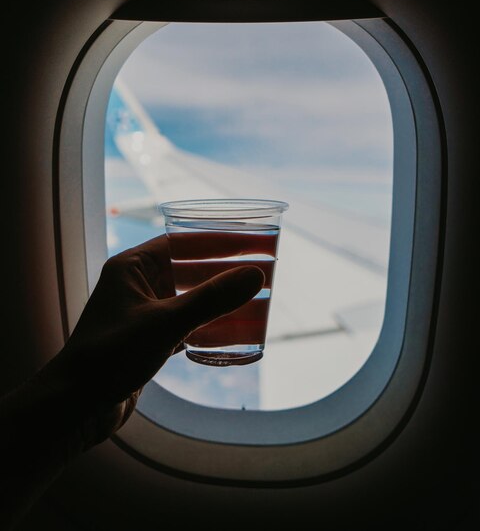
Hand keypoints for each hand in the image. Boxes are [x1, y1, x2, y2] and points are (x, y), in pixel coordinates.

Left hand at [38, 235, 263, 448]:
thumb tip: (254, 275)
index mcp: (132, 267)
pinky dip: (206, 324)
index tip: (250, 242)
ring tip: (250, 299)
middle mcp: (136, 285)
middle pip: (188, 269)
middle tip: (257, 271)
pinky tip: (230, 330)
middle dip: (222, 271)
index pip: (181, 242)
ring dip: (216, 299)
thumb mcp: (165, 324)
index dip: (217, 240)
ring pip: (187, 297)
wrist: (75, 407)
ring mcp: (142, 313)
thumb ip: (210, 299)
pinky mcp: (147, 338)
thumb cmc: (110, 357)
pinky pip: (184, 323)